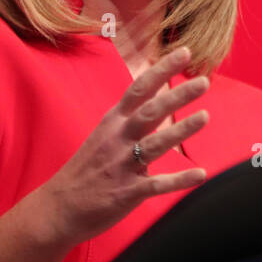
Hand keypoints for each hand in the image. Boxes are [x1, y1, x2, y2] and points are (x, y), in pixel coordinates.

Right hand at [37, 46, 210, 246]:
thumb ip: (131, 120)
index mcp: (113, 122)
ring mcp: (121, 166)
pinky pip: (157, 184)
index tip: (184, 52)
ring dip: (180, 130)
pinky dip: (179, 180)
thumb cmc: (86, 170)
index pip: (140, 89)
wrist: (56, 209)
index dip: (162, 70)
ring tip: (205, 116)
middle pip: (150, 112)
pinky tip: (201, 173)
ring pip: (155, 144)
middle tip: (204, 81)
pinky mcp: (126, 192)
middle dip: (177, 96)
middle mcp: (117, 140)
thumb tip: (160, 103)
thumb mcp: (104, 136)